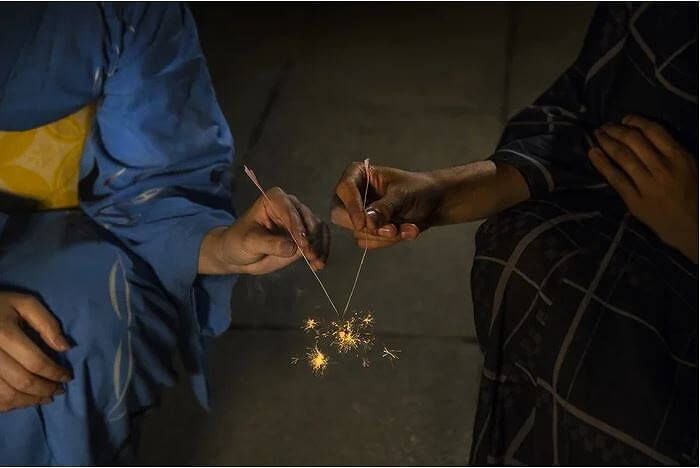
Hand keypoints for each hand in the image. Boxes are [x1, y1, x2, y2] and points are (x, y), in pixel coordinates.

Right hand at [0, 292, 71, 411]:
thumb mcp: (24, 304)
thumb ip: (47, 323)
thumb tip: (65, 348)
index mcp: (4, 334)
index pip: (36, 362)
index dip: (55, 373)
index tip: (68, 377)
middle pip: (22, 382)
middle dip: (45, 389)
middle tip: (59, 390)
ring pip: (6, 396)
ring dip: (29, 401)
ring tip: (45, 398)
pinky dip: (9, 405)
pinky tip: (22, 401)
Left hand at [199, 187, 329, 274]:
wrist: (238, 254)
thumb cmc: (238, 242)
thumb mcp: (250, 242)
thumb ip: (271, 244)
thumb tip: (293, 247)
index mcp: (275, 199)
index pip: (291, 210)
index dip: (298, 226)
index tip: (302, 243)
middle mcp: (291, 206)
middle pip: (309, 219)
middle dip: (312, 238)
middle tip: (310, 255)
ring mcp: (300, 221)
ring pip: (318, 230)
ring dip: (320, 246)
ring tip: (316, 263)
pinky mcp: (305, 236)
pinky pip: (320, 240)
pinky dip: (322, 252)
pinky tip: (319, 264)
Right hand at [331, 162, 443, 248]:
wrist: (433, 202)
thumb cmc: (418, 190)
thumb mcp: (403, 195)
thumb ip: (385, 208)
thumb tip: (367, 222)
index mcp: (358, 174)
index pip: (344, 189)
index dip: (351, 207)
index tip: (362, 223)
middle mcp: (353, 194)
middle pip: (340, 215)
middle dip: (368, 227)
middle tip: (392, 231)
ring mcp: (357, 213)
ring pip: (358, 232)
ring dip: (385, 236)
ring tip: (409, 228)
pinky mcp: (366, 229)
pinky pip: (368, 242)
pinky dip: (389, 241)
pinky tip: (407, 231)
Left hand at [590, 115, 697, 262]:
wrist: (694, 227)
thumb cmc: (695, 195)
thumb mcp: (693, 167)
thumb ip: (674, 150)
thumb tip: (649, 134)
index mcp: (680, 157)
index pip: (653, 131)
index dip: (635, 122)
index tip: (625, 119)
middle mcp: (662, 168)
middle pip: (633, 141)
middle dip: (616, 130)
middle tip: (605, 126)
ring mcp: (647, 185)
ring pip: (622, 157)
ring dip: (606, 142)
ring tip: (597, 135)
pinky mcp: (635, 201)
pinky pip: (615, 178)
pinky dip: (602, 164)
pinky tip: (593, 153)